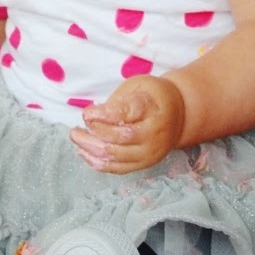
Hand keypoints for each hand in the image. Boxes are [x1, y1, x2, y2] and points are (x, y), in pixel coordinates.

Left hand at [71, 75, 185, 173]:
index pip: (126, 114)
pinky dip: (98, 163)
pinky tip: (84, 152)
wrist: (180, 116)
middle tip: (75, 129)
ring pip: (116, 156)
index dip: (103, 115)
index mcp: (153, 110)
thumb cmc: (153, 97)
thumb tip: (94, 116)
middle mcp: (154, 135)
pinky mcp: (144, 164)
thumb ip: (119, 100)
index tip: (86, 113)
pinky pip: (119, 168)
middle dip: (93, 134)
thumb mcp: (139, 86)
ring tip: (76, 138)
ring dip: (90, 149)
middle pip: (119, 138)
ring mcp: (150, 153)